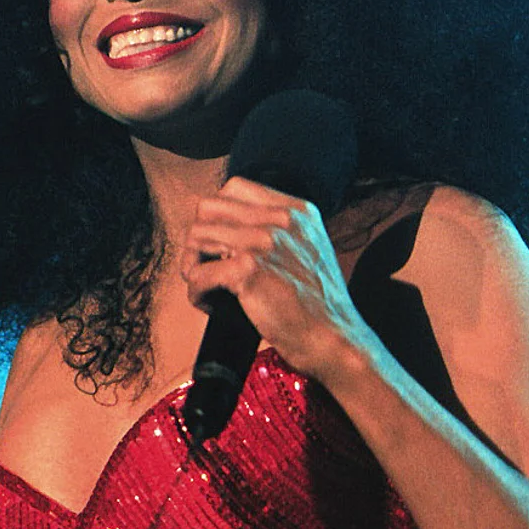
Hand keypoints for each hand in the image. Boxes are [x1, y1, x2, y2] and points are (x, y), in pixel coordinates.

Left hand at [182, 176, 371, 384]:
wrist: (335, 341)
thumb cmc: (320, 306)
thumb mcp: (311, 249)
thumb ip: (278, 231)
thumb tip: (226, 229)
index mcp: (297, 210)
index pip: (235, 187)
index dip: (218, 216)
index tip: (220, 242)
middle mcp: (281, 219)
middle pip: (208, 208)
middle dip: (199, 237)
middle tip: (206, 265)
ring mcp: (264, 242)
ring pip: (196, 236)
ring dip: (193, 265)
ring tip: (207, 288)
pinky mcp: (248, 270)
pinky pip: (198, 274)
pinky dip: (197, 292)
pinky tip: (211, 305)